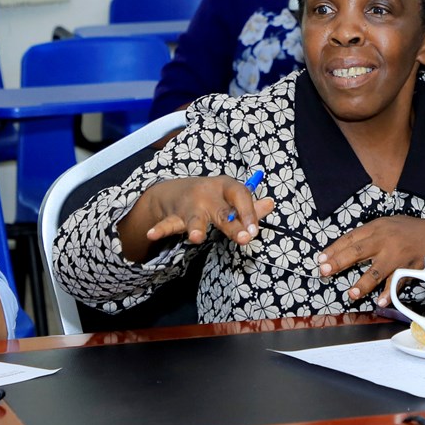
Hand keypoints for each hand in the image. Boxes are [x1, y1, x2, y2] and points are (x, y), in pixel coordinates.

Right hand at [129, 176, 276, 252]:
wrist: (176, 189)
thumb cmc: (213, 197)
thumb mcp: (232, 197)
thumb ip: (251, 206)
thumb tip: (271, 204)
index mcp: (226, 186)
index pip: (241, 196)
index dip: (250, 213)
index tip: (254, 231)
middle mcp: (208, 193)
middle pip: (222, 211)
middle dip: (232, 224)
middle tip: (245, 239)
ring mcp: (190, 204)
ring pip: (194, 218)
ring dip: (195, 227)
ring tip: (196, 237)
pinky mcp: (175, 215)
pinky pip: (168, 224)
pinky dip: (160, 229)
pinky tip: (152, 234)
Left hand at [316, 216, 424, 304]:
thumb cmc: (410, 230)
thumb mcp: (387, 224)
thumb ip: (369, 235)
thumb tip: (345, 249)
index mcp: (378, 228)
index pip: (351, 238)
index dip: (335, 249)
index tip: (321, 259)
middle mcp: (386, 240)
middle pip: (359, 251)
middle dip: (340, 261)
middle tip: (325, 271)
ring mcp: (398, 255)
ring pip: (377, 270)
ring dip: (363, 283)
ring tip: (351, 294)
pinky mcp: (409, 268)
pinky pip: (397, 282)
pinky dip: (390, 293)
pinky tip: (381, 301)